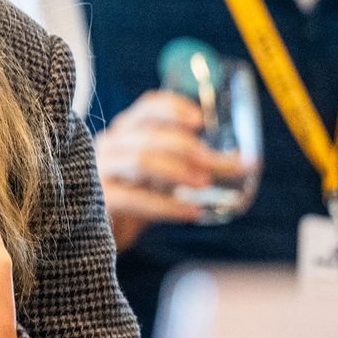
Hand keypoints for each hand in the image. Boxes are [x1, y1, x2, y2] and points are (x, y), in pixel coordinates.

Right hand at [94, 90, 244, 250]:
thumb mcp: (160, 174)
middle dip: (190, 147)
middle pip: (151, 135)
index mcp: (128, 130)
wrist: (100, 232)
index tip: (201, 120)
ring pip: (142, 161)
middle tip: (220, 163)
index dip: (175, 107)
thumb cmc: (135, 197)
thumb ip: (187, 164)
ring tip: (205, 184)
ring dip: (179, 171)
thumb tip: (237, 163)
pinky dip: (167, 206)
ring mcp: (102, 170)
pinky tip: (191, 213)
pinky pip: (135, 198)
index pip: (150, 106)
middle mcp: (111, 144)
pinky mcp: (100, 199)